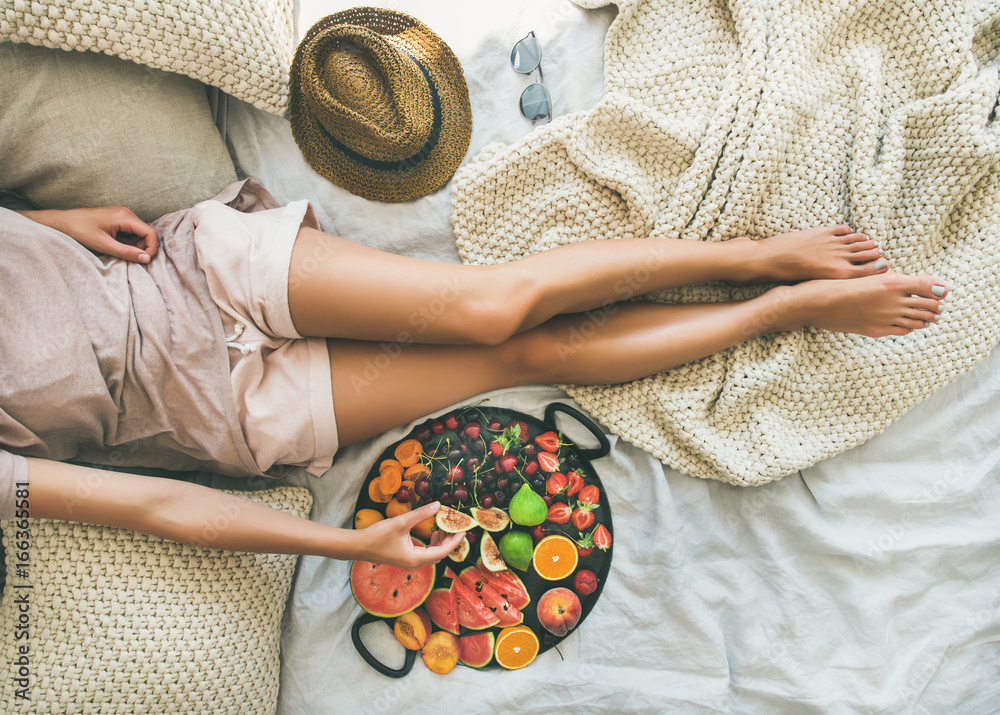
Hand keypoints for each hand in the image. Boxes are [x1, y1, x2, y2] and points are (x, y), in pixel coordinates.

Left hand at [20, 206, 157, 263]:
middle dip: (143, 248)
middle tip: (130, 258)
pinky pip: (131, 232)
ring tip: (119, 251)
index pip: (150, 233)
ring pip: (139, 233)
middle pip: (146, 233)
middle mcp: (126, 213)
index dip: (151, 249)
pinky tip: (116, 245)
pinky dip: (128, 242)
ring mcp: (122, 215)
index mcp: (124, 216)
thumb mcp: (103, 245)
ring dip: (135, 246)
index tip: (144, 261)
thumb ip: (126, 252)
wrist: (62, 222)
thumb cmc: (79, 230)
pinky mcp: (117, 219)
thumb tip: (146, 259)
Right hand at [356, 502, 464, 568]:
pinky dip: (430, 545)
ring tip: (443, 529)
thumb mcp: (401, 522)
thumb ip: (421, 514)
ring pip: (431, 555)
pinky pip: (424, 554)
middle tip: (455, 528)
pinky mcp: (404, 559)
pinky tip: (431, 534)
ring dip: (439, 543)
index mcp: (416, 558)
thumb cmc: (378, 536)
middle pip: (438, 555)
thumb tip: (438, 505)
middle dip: (448, 542)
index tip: (463, 531)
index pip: (442, 552)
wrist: (359, 546)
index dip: (454, 542)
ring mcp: (409, 563)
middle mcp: (414, 564)